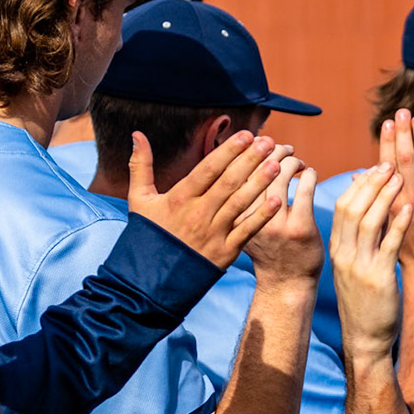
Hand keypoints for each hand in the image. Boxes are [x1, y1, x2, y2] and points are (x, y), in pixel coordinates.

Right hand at [128, 131, 280, 268]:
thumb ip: (141, 165)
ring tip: (276, 164)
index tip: (245, 135)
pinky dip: (261, 216)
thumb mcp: (139, 199)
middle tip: (268, 142)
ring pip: (240, 204)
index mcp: (179, 198)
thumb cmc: (147, 235)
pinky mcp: (224, 252)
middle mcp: (198, 214)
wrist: (150, 279)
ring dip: (259, 183)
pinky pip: (246, 231)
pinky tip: (277, 201)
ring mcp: (213, 233)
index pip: (208, 169)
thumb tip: (136, 134)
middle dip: (250, 160)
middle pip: (228, 182)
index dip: (228, 151)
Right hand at [242, 160, 323, 287]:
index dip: (247, 150)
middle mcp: (248, 218)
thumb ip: (239, 198)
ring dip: (291, 160)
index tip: (258, 143)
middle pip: (256, 168)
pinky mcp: (299, 228)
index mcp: (230, 215)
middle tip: (282, 148)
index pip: (233, 171)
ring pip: (279, 175)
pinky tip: (310, 174)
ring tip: (297, 162)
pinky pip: (304, 189)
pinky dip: (308, 175)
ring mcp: (274, 224)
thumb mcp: (242, 225)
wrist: (284, 284)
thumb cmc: (266, 249)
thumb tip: (240, 160)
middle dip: (271, 150)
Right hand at [328, 163, 408, 363]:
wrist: (364, 338)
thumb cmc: (363, 301)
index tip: (375, 168)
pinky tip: (410, 207)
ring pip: (369, 221)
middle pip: (353, 207)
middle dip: (371, 183)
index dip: (359, 184)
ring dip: (385, 196)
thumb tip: (367, 210)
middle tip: (389, 164)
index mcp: (336, 249)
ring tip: (400, 178)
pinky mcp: (379, 278)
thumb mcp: (352, 267)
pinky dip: (399, 223)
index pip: (342, 206)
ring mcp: (359, 266)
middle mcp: (344, 254)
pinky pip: (389, 244)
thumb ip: (357, 240)